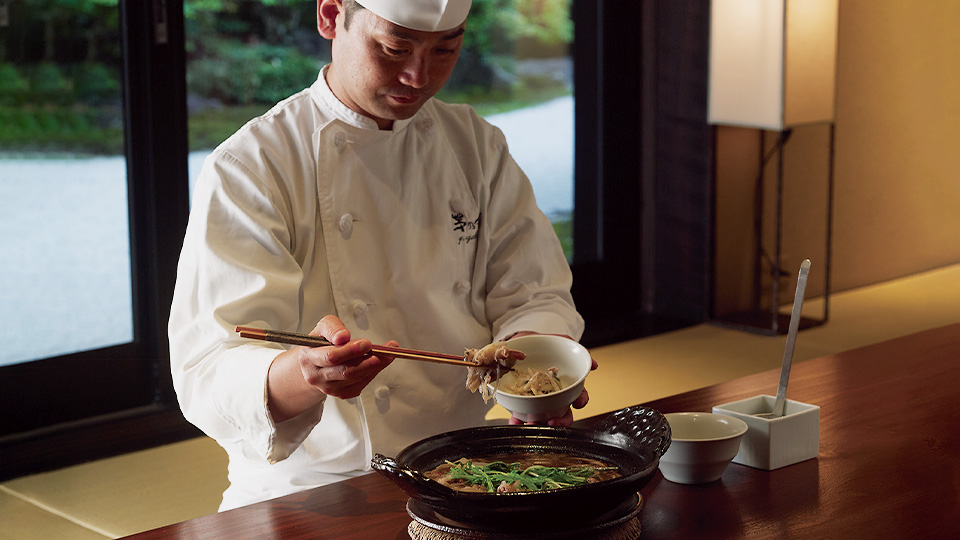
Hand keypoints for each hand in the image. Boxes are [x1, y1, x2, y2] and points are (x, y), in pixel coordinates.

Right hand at [266, 315, 394, 421]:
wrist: (314, 364)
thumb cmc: (321, 343)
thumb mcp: (323, 327)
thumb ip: (333, 327)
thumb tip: (343, 337)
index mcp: (309, 358)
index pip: (331, 357)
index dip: (350, 350)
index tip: (366, 343)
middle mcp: (317, 376)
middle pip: (346, 371)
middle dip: (367, 360)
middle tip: (383, 350)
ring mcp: (329, 388)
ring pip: (356, 378)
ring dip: (375, 365)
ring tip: (388, 353)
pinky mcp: (341, 393)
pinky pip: (361, 384)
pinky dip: (373, 372)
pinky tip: (380, 362)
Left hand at [507, 353, 597, 427]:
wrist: (518, 344)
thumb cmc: (540, 345)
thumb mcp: (557, 341)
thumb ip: (573, 348)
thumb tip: (592, 363)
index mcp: (566, 384)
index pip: (579, 397)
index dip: (581, 401)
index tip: (577, 403)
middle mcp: (555, 395)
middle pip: (564, 414)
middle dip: (560, 421)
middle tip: (552, 421)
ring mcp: (538, 400)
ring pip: (544, 418)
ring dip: (539, 425)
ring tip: (530, 423)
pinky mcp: (522, 402)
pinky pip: (522, 415)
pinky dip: (518, 420)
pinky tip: (515, 420)